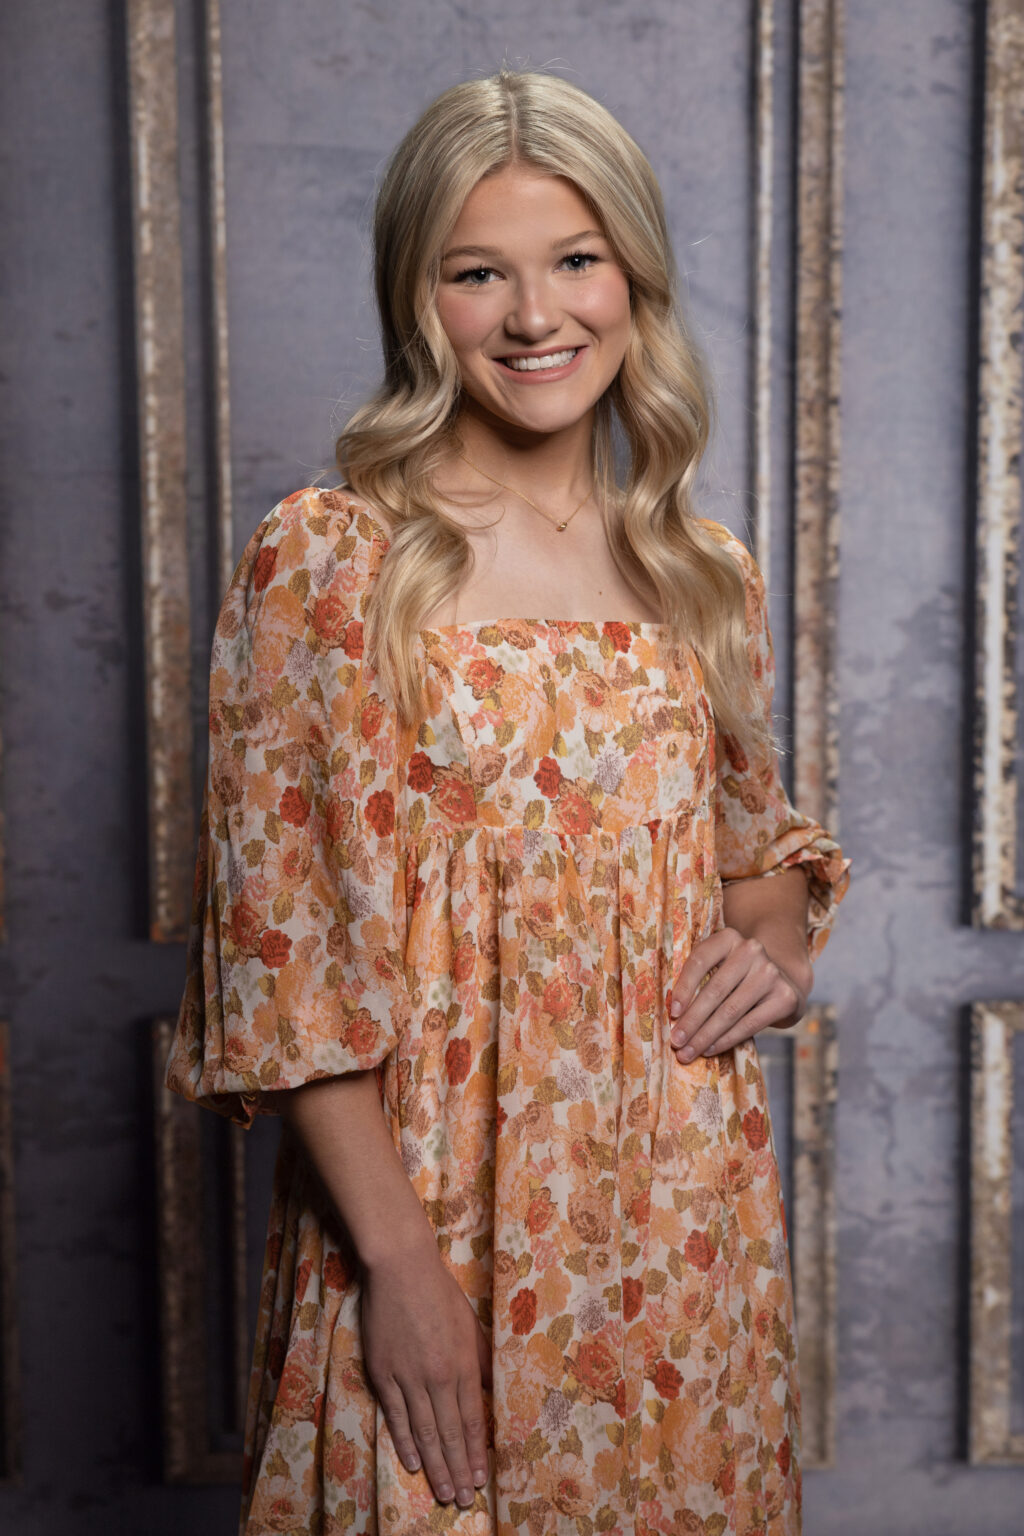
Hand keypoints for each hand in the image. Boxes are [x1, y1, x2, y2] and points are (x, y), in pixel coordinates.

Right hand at [359, 1245, 491, 1508]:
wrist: (402, 1268)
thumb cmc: (440, 1293)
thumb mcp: (471, 1325)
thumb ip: (481, 1360)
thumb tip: (490, 1390)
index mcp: (464, 1365)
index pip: (472, 1420)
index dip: (475, 1452)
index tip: (479, 1478)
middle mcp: (439, 1377)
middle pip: (450, 1433)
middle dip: (457, 1469)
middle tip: (462, 1500)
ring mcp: (409, 1377)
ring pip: (424, 1431)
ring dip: (434, 1466)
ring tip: (442, 1493)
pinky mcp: (383, 1372)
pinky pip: (396, 1415)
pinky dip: (404, 1441)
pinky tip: (412, 1462)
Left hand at [669, 926, 811, 1062]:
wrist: (785, 982)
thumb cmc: (739, 978)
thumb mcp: (720, 967)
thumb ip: (700, 980)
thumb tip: (673, 1015)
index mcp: (728, 938)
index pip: (700, 960)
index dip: (683, 988)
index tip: (672, 1013)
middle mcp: (751, 951)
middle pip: (714, 990)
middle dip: (692, 1020)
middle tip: (676, 1041)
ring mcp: (770, 973)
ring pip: (730, 1011)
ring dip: (705, 1036)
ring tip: (688, 1052)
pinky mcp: (785, 997)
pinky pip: (749, 1024)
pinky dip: (726, 1040)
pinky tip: (710, 1049)